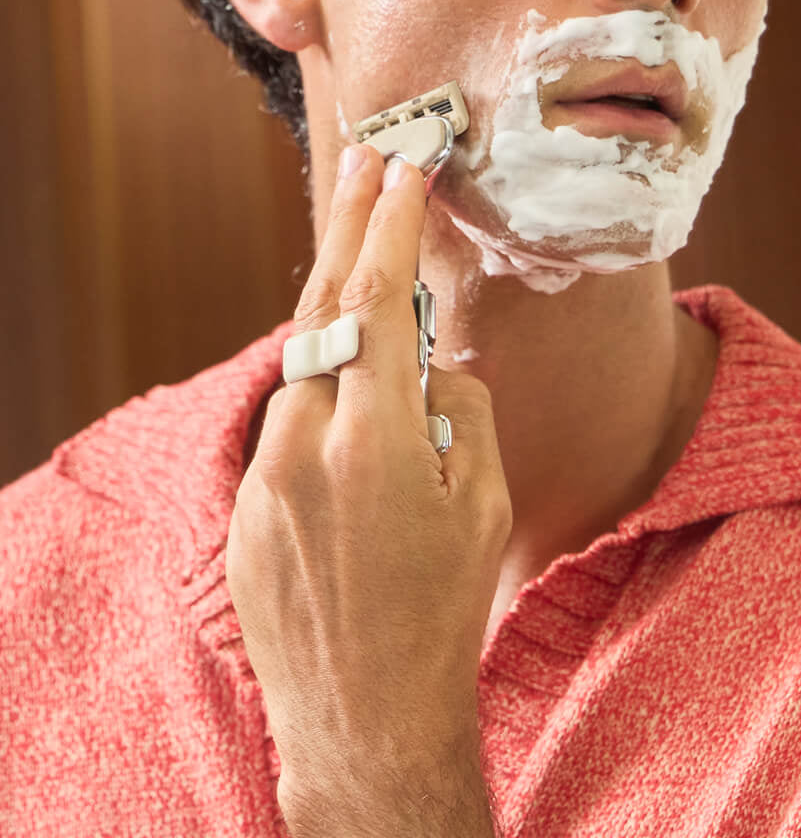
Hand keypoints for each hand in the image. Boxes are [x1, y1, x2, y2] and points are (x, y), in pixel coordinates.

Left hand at [227, 145, 510, 836]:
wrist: (365, 715)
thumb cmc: (444, 609)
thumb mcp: (481, 502)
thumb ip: (462, 412)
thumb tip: (436, 365)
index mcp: (374, 435)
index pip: (379, 301)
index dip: (393, 228)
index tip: (406, 169)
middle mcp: (304, 442)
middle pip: (322, 307)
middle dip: (349, 225)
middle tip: (367, 159)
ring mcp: (263, 475)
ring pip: (302, 363)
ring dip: (335, 305)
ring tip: (363, 249)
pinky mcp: (245, 507)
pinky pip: (288, 418)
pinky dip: (321, 381)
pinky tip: (350, 376)